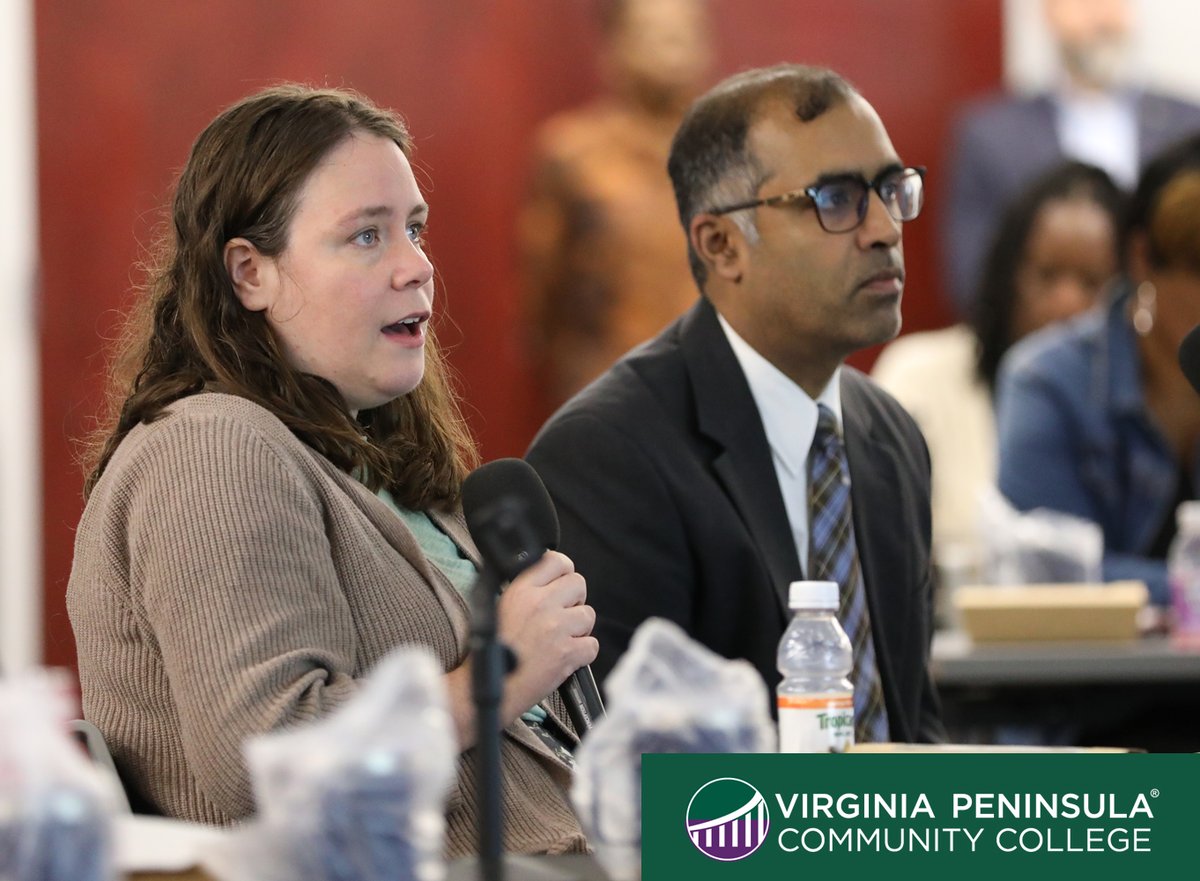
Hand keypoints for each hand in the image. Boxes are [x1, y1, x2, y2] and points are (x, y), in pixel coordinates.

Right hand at [496, 551, 597, 717]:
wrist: (493, 689)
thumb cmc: (493, 653)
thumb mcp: (500, 607)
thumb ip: (526, 590)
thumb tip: (550, 580)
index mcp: (521, 590)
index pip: (557, 561)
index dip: (563, 572)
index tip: (560, 584)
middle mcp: (541, 604)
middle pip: (579, 583)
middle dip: (574, 599)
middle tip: (562, 614)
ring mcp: (556, 628)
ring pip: (589, 614)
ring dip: (579, 628)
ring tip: (560, 639)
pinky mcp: (568, 653)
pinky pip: (592, 645)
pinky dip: (583, 653)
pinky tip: (565, 657)